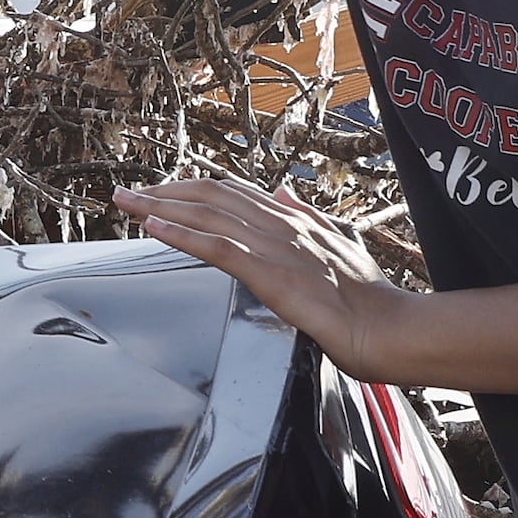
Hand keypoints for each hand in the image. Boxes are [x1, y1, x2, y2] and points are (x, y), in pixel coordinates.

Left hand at [110, 173, 422, 378]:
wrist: (391, 329)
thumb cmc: (369, 299)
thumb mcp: (340, 244)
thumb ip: (309, 218)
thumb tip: (284, 192)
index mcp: (295, 221)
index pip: (235, 193)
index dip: (194, 188)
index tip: (163, 190)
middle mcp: (282, 225)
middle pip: (213, 196)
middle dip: (167, 192)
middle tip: (129, 194)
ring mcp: (276, 247)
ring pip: (209, 216)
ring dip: (161, 207)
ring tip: (126, 203)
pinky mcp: (272, 275)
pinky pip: (218, 248)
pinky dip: (182, 235)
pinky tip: (154, 228)